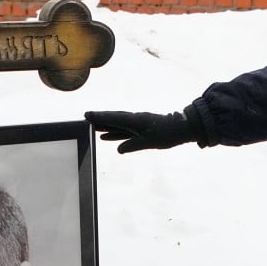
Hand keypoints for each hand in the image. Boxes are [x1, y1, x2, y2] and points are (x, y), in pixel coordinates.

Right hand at [85, 110, 203, 152]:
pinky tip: (106, 137)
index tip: (87, 115)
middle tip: (85, 119)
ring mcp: (137, 124)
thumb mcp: (150, 142)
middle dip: (100, 119)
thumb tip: (119, 150)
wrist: (181, 128)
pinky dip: (114, 133)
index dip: (100, 117)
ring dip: (105, 126)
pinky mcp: (140, 129)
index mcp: (135, 120)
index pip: (114, 118)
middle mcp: (134, 120)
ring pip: (117, 125)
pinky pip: (123, 131)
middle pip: (113, 119)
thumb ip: (133, 145)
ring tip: (92, 128)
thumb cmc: (167, 134)